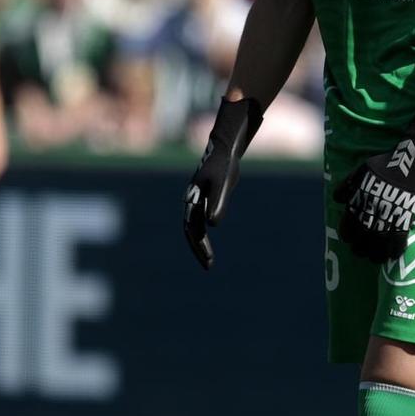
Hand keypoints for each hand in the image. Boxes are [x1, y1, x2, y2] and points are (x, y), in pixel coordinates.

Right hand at [183, 94, 260, 269]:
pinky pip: (199, 221)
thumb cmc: (224, 165)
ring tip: (209, 261)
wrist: (224, 150)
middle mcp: (190, 202)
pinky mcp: (203, 200)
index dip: (199, 245)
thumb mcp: (224, 184)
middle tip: (208, 266)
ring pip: (194, 228)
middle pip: (190, 231)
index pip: (192, 228)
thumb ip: (218, 203)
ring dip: (200, 245)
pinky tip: (209, 245)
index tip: (208, 259)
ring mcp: (195, 202)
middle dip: (198, 249)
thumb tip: (213, 225)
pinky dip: (203, 234)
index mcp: (192, 200)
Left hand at [334, 105, 414, 263]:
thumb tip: (337, 200)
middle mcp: (372, 215)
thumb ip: (345, 187)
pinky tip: (392, 255)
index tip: (349, 238)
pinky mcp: (405, 220)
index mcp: (359, 204)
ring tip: (373, 258)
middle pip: (361, 242)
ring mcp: (389, 219)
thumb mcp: (358, 172)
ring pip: (379, 246)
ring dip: (375, 255)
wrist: (409, 163)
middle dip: (359, 249)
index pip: (347, 229)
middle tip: (359, 251)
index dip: (347, 236)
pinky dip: (395, 251)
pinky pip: (398, 242)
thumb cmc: (382, 165)